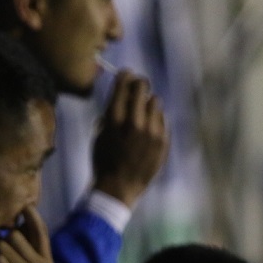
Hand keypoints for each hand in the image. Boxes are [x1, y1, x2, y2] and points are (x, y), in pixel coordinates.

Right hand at [92, 71, 168, 206]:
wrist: (118, 188)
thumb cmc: (104, 160)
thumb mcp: (99, 135)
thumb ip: (109, 114)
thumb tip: (119, 95)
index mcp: (114, 119)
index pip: (123, 84)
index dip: (125, 75)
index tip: (126, 74)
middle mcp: (134, 122)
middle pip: (142, 87)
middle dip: (139, 84)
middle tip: (137, 86)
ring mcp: (151, 131)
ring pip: (155, 101)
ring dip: (147, 103)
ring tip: (141, 115)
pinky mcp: (163, 141)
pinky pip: (162, 119)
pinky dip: (155, 120)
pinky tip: (147, 130)